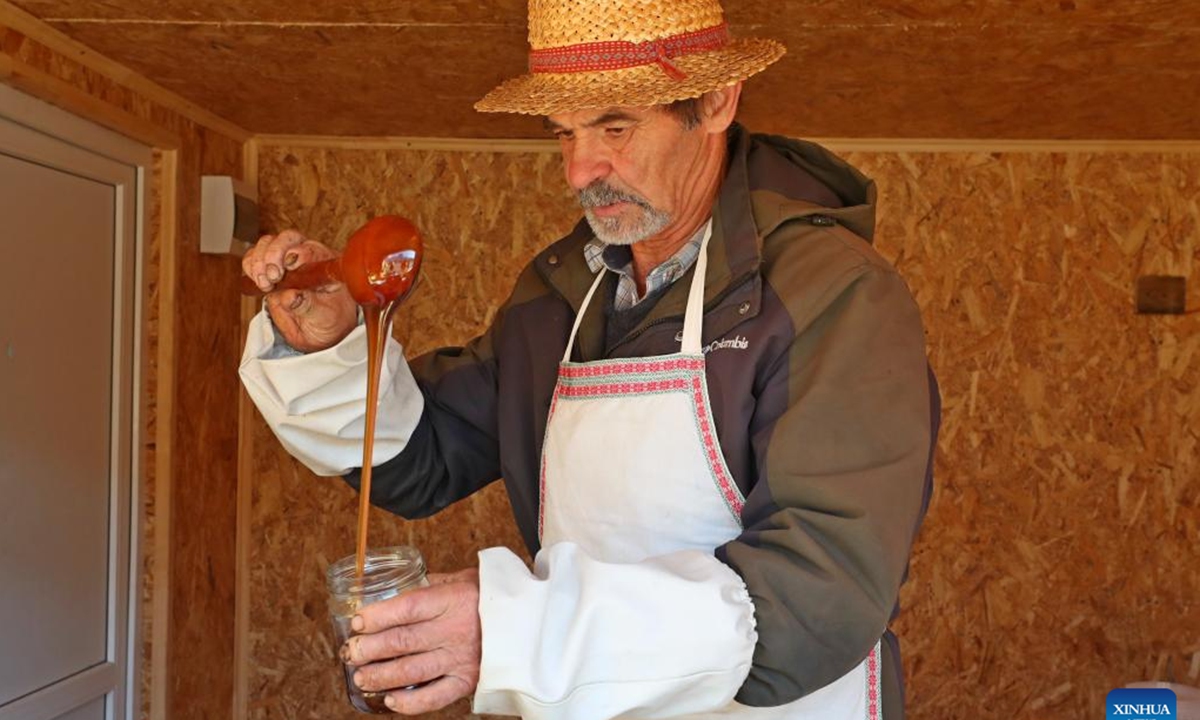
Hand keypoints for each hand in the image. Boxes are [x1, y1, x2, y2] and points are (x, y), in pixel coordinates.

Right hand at [243, 230, 357, 352]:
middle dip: (275, 254)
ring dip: (260, 260)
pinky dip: (250, 265)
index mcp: (326, 264)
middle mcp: (306, 256)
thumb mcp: (323, 316)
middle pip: (288, 238)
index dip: (298, 254)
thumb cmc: (327, 318)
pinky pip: (254, 256)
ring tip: (265, 283)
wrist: (317, 328)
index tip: (290, 266)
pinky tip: (257, 280)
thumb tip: (290, 297)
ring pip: (268, 243)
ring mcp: (285, 260)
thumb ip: (307, 306)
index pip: (311, 249)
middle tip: (273, 276)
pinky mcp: (268, 268)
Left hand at [341, 569, 481, 713]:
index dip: (378, 616)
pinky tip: (390, 699)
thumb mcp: (465, 578)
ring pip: (412, 670)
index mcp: (454, 600)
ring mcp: (461, 658)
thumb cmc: (495, 597)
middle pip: (403, 640)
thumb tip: (401, 586)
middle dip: (371, 648)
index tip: (358, 620)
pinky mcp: (468, 681)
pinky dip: (410, 702)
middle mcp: (456, 630)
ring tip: (361, 676)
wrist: (532, 621)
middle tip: (352, 652)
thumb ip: (434, 584)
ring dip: (381, 675)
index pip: (408, 607)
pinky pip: (435, 697)